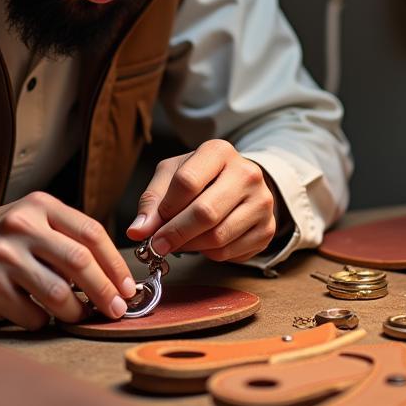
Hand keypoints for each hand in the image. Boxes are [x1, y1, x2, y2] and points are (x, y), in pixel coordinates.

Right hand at [0, 192, 136, 329]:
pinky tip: (42, 315)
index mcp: (39, 206)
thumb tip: (116, 276)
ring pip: (58, 294)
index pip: (91, 233)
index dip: (115, 264)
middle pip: (79, 262)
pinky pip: (32, 315)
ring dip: (76, 312)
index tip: (127, 287)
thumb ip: (70, 238)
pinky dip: (44, 321)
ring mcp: (3, 258)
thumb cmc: (6, 238)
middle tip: (116, 310)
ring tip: (79, 315)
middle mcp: (21, 227)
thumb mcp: (35, 219)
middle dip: (105, 291)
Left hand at [127, 139, 276, 261]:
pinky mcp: (267, 228)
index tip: (151, 226)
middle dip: (175, 234)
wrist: (239, 184)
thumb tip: (138, 231)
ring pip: (218, 236)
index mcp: (219, 151)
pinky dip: (209, 254)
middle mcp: (247, 173)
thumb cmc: (200, 177)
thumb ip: (153, 201)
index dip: (166, 208)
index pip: (187, 181)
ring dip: (191, 246)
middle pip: (205, 212)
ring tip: (180, 241)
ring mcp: (262, 202)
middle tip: (157, 246)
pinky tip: (203, 243)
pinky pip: (230, 252)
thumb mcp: (171, 176)